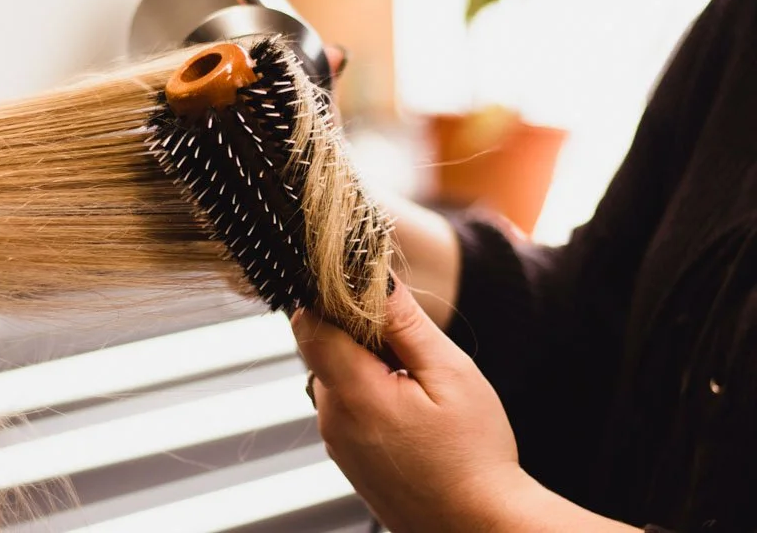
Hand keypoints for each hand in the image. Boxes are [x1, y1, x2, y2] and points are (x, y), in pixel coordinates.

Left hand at [291, 279, 640, 532]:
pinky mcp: (347, 455)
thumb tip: (375, 278)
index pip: (309, 324)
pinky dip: (371, 393)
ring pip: (336, 375)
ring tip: (418, 385)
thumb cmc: (474, 456)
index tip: (369, 295)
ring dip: (368, 364)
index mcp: (353, 394)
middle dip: (359, 333)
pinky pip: (347, 405)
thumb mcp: (450, 375)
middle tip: (412, 346)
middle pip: (323, 348)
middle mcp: (332, 419)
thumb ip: (407, 324)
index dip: (333, 299)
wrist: (478, 529)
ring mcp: (336, 441)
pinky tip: (411, 410)